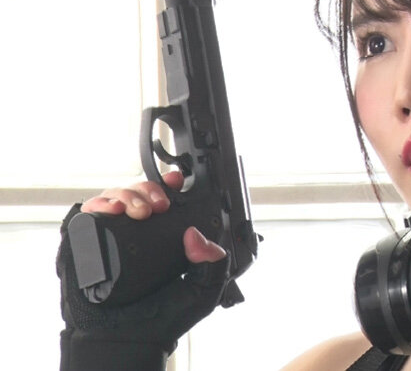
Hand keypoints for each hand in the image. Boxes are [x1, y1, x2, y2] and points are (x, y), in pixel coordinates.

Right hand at [58, 172, 229, 370]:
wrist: (128, 342)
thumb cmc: (163, 319)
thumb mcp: (202, 291)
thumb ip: (213, 264)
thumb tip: (198, 235)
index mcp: (164, 238)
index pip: (166, 201)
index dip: (170, 186)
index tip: (177, 182)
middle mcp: (138, 234)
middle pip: (139, 193)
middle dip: (150, 189)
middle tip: (161, 204)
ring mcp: (111, 236)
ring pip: (114, 197)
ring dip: (127, 194)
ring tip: (140, 210)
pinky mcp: (85, 245)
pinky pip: (86, 216)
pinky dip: (98, 206)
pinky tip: (112, 211)